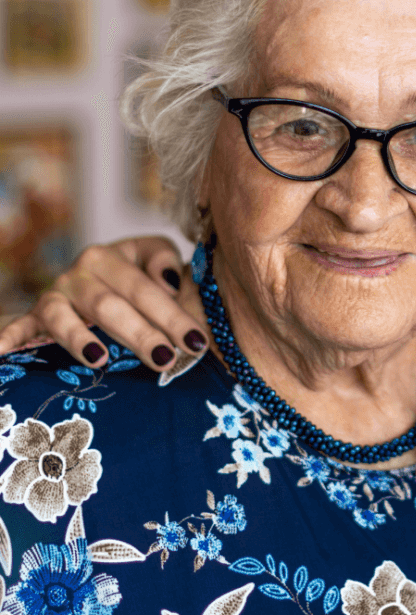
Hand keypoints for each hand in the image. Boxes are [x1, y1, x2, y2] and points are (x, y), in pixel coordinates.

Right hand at [0, 236, 206, 371]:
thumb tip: (169, 281)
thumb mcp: (152, 254)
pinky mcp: (36, 316)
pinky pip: (22, 327)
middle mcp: (78, 273)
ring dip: (81, 340)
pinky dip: (9, 337)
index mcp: (110, 257)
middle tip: (165, 359)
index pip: (146, 290)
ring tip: (100, 360)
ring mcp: (55, 295)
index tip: (197, 342)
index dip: (173, 316)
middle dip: (140, 334)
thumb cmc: (135, 271)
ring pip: (67, 319)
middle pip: (111, 307)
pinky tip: (0, 351)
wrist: (102, 272)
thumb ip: (164, 260)